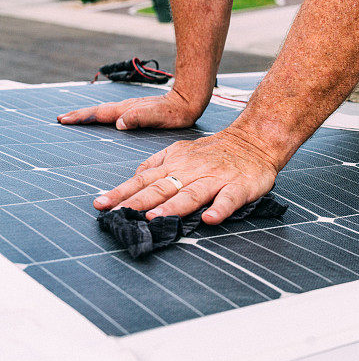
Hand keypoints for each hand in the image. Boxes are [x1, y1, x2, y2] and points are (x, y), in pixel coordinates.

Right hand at [57, 90, 205, 129]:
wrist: (188, 102)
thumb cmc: (175, 112)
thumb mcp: (158, 117)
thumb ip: (139, 118)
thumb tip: (119, 123)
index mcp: (127, 110)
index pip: (100, 113)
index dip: (82, 117)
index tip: (64, 119)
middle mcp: (126, 107)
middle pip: (98, 111)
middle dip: (79, 114)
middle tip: (62, 118)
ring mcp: (131, 108)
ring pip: (105, 111)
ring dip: (89, 114)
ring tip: (75, 118)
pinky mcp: (137, 111)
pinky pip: (115, 113)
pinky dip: (103, 115)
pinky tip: (104, 119)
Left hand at [93, 126, 279, 224]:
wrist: (255, 140)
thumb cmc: (217, 151)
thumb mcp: (182, 150)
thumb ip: (157, 163)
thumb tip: (134, 177)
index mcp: (176, 163)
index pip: (144, 179)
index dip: (122, 192)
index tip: (101, 204)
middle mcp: (192, 171)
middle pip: (162, 187)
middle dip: (139, 202)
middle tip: (119, 215)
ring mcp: (215, 178)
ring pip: (191, 193)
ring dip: (173, 206)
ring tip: (155, 219)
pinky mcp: (239, 187)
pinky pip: (229, 199)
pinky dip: (220, 209)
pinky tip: (209, 219)